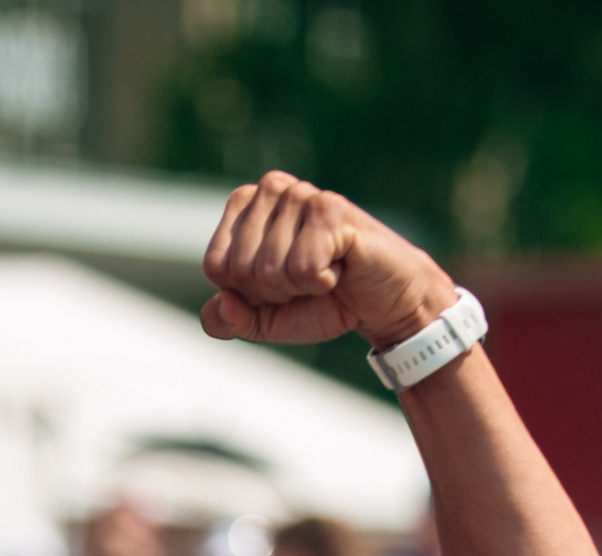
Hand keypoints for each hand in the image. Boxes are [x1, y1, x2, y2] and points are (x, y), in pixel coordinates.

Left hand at [200, 172, 457, 352]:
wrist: (385, 302)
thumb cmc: (322, 303)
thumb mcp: (264, 320)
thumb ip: (227, 320)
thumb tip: (221, 306)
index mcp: (245, 204)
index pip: (216, 266)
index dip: (246, 293)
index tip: (281, 284)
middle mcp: (271, 188)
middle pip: (239, 269)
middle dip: (273, 292)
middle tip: (308, 279)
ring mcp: (301, 194)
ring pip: (268, 271)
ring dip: (300, 288)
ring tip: (326, 270)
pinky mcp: (330, 210)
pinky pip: (301, 269)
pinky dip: (322, 282)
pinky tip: (341, 267)